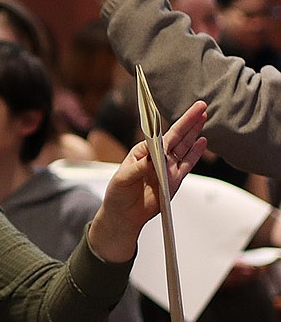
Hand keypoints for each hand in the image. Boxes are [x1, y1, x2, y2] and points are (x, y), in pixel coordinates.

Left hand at [89, 100, 207, 262]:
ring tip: (204, 117)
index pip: (158, 133)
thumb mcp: (123, 178)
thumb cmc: (118, 194)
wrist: (124, 215)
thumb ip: (138, 168)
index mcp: (142, 151)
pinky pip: (187, 164)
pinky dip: (195, 153)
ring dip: (194, 133)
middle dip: (188, 121)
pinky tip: (203, 142)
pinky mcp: (175, 180)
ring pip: (184, 147)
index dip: (169, 122)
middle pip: (176, 136)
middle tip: (201, 105)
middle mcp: (157, 157)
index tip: (177, 110)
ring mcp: (167, 168)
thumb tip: (153, 159)